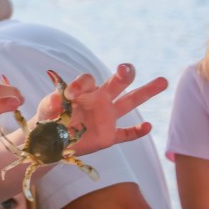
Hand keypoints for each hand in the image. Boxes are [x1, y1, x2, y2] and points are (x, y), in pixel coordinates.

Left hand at [36, 63, 166, 154]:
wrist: (50, 140)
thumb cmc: (49, 119)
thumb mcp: (45, 110)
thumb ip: (51, 103)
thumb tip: (58, 98)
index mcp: (83, 91)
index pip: (87, 80)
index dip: (80, 84)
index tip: (69, 94)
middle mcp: (99, 100)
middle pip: (116, 83)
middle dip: (123, 74)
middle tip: (126, 68)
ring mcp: (106, 118)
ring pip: (129, 103)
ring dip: (145, 92)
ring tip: (162, 81)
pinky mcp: (109, 136)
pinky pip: (126, 134)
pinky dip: (137, 132)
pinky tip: (148, 127)